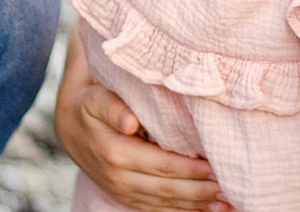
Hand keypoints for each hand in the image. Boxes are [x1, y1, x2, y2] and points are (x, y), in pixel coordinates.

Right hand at [55, 32, 231, 210]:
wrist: (70, 126)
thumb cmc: (91, 105)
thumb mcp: (97, 99)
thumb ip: (113, 107)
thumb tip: (130, 122)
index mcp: (116, 153)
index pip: (161, 166)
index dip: (190, 170)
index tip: (216, 167)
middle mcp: (119, 178)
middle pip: (167, 189)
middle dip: (200, 191)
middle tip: (229, 188)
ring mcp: (122, 190)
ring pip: (164, 204)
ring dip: (195, 206)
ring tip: (225, 203)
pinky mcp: (126, 196)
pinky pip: (155, 210)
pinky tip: (203, 210)